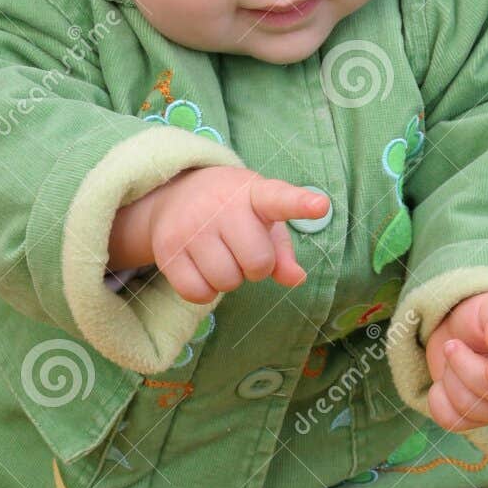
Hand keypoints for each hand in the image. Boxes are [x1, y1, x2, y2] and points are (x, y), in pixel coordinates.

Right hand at [146, 167, 329, 303]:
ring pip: (226, 282)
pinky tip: (202, 269)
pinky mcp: (167, 250)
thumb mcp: (262, 218)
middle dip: (256, 267)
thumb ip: (283, 250)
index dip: (300, 204)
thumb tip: (296, 279)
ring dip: (230, 279)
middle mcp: (220, 206)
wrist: (173, 194)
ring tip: (220, 255)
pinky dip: (205, 291)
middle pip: (257, 263)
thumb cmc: (232, 211)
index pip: (279, 199)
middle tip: (242, 250)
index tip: (320, 206)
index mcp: (253, 193)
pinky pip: (198, 294)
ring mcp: (190, 227)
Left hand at [424, 291, 487, 433]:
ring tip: (451, 358)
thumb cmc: (486, 317)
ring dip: (450, 379)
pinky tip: (441, 381)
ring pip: (471, 410)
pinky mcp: (475, 418)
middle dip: (463, 367)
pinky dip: (438, 400)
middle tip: (452, 344)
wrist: (462, 330)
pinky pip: (452, 421)